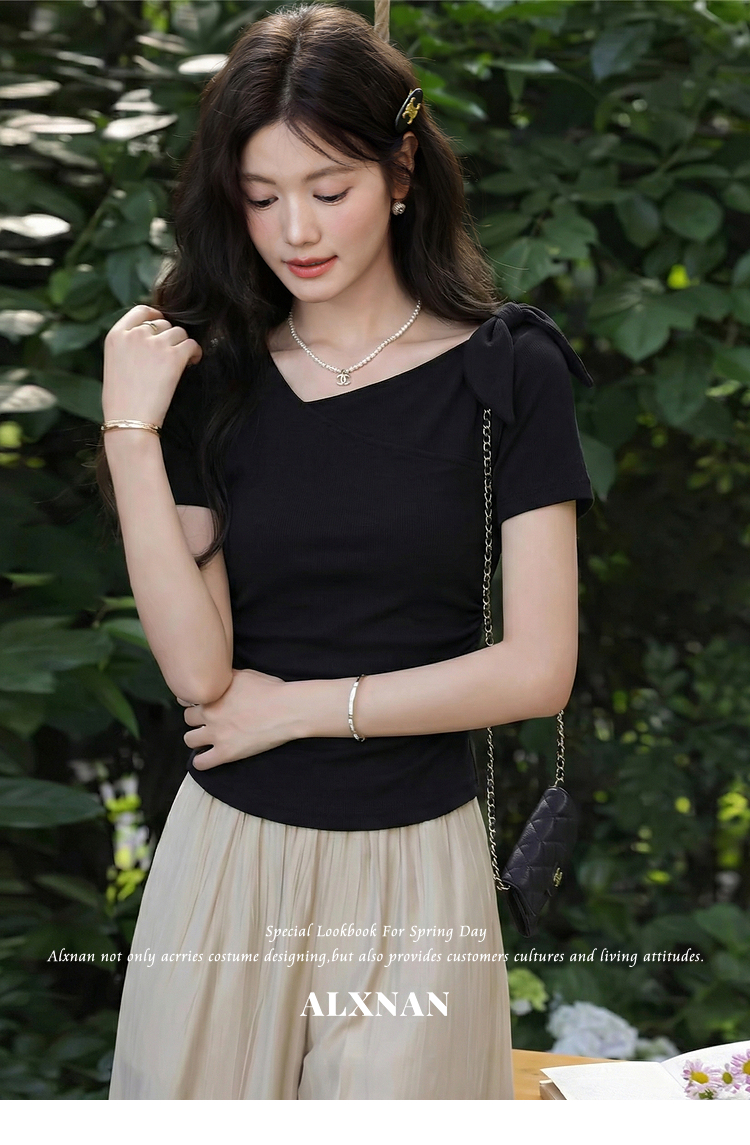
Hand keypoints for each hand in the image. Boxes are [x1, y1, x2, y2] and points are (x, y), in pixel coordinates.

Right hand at [102, 303, 202, 425]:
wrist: (129, 421)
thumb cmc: (121, 401)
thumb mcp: (114, 364)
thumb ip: (129, 345)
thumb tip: (152, 336)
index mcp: (116, 335)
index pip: (141, 311)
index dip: (156, 315)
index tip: (163, 325)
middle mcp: (135, 335)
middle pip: (163, 323)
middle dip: (169, 337)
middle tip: (171, 355)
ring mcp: (155, 344)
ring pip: (179, 332)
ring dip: (182, 345)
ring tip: (182, 361)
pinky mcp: (173, 356)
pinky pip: (192, 344)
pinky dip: (195, 353)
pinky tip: (192, 363)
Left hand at [180, 668, 304, 769]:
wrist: (286, 709)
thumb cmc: (271, 690)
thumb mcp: (244, 675)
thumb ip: (226, 677)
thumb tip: (219, 677)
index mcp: (213, 695)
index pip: (187, 699)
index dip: (194, 702)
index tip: (201, 705)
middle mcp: (210, 714)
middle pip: (187, 719)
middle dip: (196, 720)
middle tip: (208, 721)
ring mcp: (216, 734)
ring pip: (189, 740)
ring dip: (197, 739)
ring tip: (207, 739)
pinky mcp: (226, 753)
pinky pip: (201, 763)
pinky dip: (201, 761)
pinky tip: (208, 757)